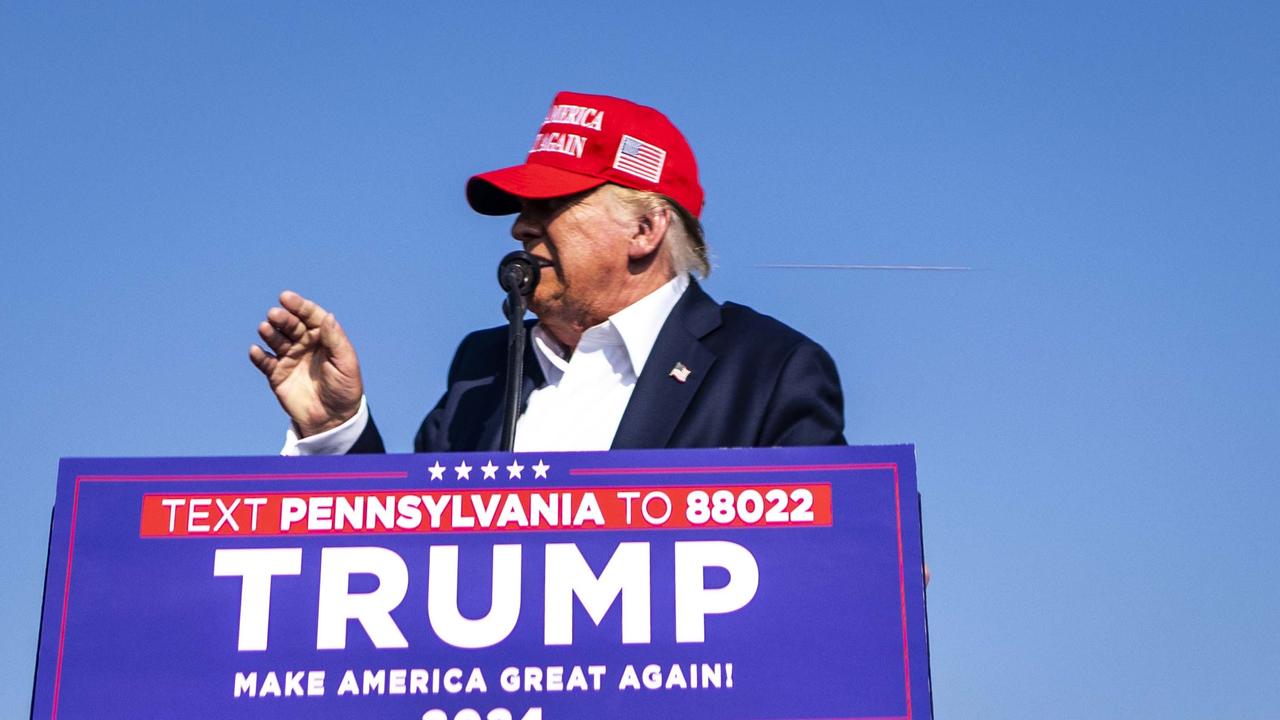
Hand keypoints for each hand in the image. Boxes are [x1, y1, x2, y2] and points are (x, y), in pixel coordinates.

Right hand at [249, 291, 363, 436]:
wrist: (333, 419)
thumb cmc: (344, 389)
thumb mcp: (345, 364)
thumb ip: (335, 340)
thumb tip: (327, 316)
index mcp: (323, 337)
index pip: (310, 315)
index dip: (299, 305)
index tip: (286, 297)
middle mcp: (304, 343)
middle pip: (291, 325)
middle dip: (282, 318)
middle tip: (274, 315)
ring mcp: (289, 357)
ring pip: (276, 340)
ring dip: (269, 333)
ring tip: (265, 329)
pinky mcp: (277, 374)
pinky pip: (265, 362)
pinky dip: (259, 356)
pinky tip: (256, 351)